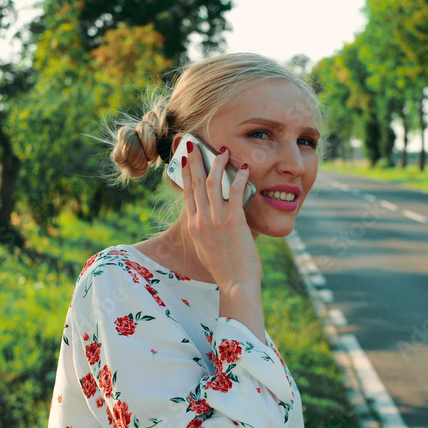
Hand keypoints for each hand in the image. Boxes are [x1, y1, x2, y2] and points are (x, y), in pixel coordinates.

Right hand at [180, 136, 261, 291]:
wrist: (235, 283)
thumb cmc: (225, 268)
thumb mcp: (206, 248)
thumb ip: (204, 230)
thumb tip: (207, 217)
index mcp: (194, 226)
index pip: (187, 192)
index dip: (185, 173)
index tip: (184, 159)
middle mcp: (201, 220)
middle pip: (195, 182)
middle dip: (194, 160)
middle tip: (194, 144)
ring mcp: (216, 220)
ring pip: (212, 182)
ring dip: (217, 163)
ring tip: (223, 150)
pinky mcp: (233, 221)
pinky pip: (235, 192)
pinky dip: (238, 177)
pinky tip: (243, 168)